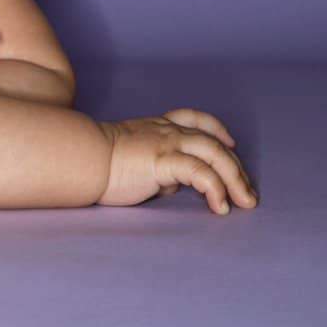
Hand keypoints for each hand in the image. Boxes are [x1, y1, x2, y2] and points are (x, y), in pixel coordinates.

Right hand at [97, 108, 258, 213]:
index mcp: (156, 127)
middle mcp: (166, 130)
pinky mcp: (164, 160)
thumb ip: (156, 167)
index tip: (230, 142)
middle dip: (235, 168)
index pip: (194, 119)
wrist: (79, 157)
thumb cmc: (95, 162)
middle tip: (246, 193)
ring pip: (215, 154)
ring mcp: (167, 143)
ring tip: (244, 202)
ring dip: (235, 179)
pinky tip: (219, 206)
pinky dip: (216, 189)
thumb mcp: (132, 159)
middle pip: (213, 142)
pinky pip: (201, 173)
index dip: (216, 129)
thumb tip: (171, 184)